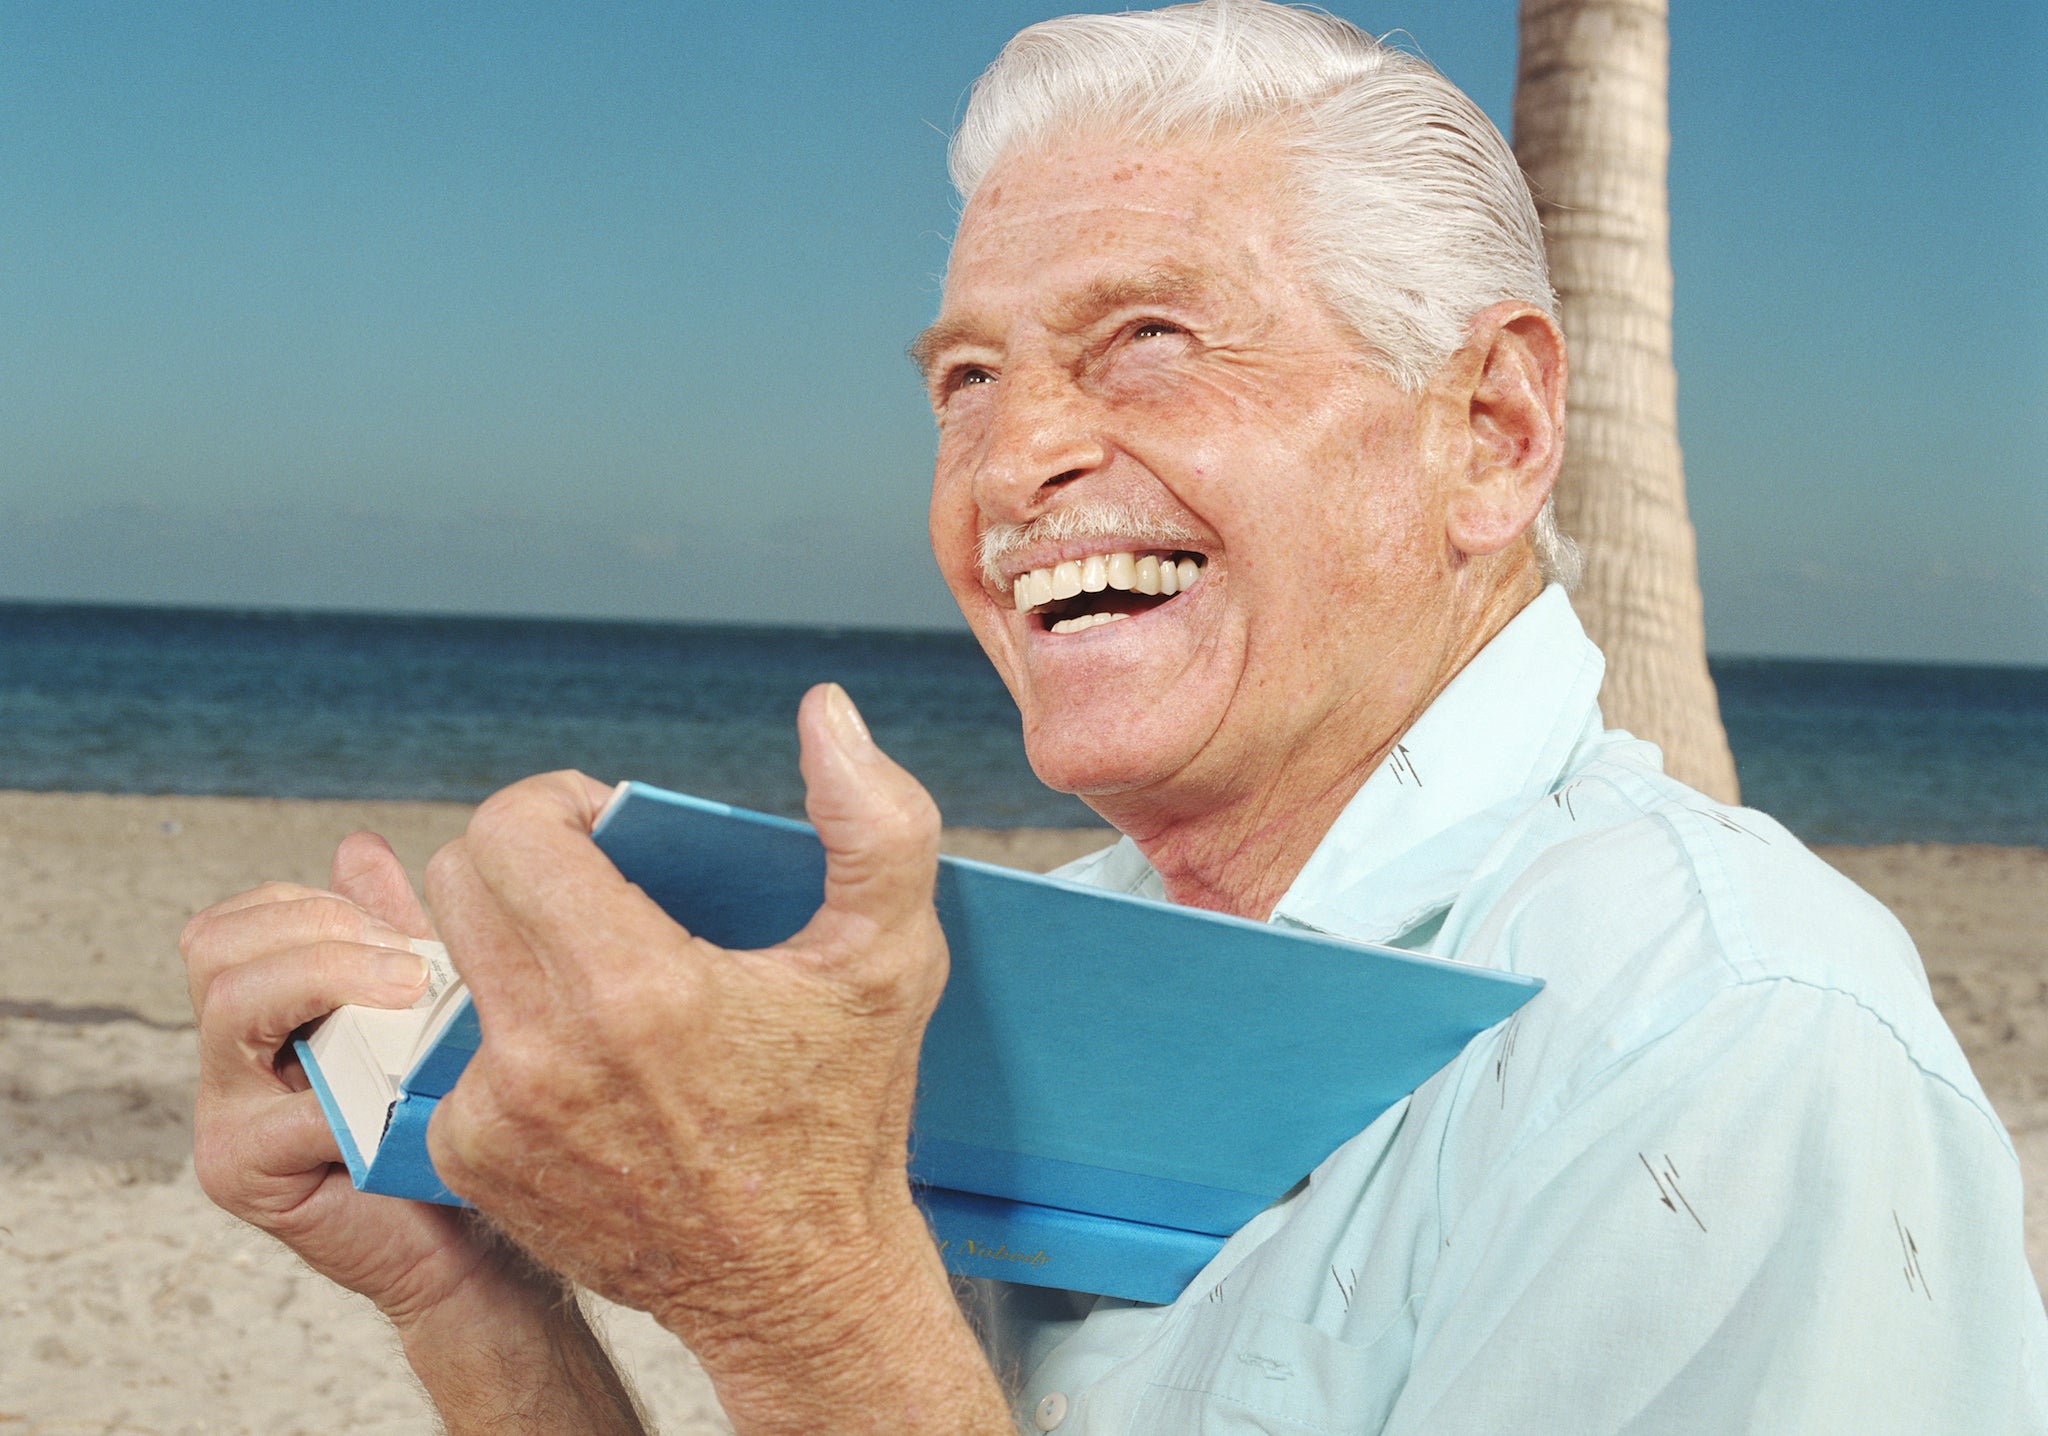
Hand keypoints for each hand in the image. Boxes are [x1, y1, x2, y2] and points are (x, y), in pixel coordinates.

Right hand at [180, 834, 538, 1328]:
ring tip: (411, 995)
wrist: (471, 1242)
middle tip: (411, 966)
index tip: (406, 931)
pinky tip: (413, 1096)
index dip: (315, 905)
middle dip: (322, 931)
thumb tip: (356, 847)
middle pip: (217, 946)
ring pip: (231, 1002)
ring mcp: (224, 1117)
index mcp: (261, 1014)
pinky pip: (285, 1102)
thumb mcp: (424, 1010)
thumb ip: (387, 934)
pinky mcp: (241, 1172)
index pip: (238, 921)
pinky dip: (359, 1090)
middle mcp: (227, 1061)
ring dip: (330, 979)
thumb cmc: (451, 1123)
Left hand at [423, 683, 1007, 1430]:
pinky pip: (455, 1047)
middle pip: (461, 880)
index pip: (510, 829)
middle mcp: (544, 1054)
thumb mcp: (893, 958)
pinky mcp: (473, 1160)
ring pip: (452, 962)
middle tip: (600, 882)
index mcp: (635, 987)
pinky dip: (510, 1034)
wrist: (799, 1282)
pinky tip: (585, 1058)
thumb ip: (875, 820)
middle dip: (526, 857)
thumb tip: (824, 713)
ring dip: (518, 945)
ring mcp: (496, 1115)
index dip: (557, 802)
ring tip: (600, 972)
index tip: (608, 825)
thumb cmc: (845, 1116)